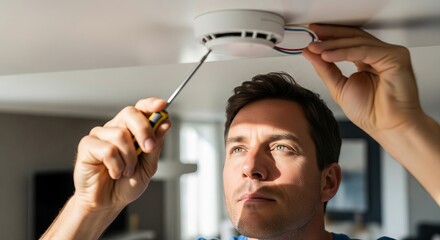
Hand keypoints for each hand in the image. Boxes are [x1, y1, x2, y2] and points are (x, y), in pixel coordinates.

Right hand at [73, 97, 170, 210]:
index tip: (162, 105)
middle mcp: (115, 127)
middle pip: (130, 113)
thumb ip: (156, 145)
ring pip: (121, 134)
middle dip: (144, 130)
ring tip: (126, 171)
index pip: (141, 108)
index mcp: (132, 129)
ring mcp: (100, 135)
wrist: (108, 202)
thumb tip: (164, 124)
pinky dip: (116, 166)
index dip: (151, 104)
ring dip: (129, 158)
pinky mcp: (87, 145)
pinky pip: (108, 150)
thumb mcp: (149, 166)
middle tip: (148, 149)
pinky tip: (113, 173)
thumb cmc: (126, 183)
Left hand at [302, 24, 421, 134]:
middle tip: (310, 37)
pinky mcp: (396, 57)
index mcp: (369, 60)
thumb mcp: (339, 87)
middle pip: (353, 37)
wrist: (387, 128)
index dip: (328, 38)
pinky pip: (365, 51)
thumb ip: (325, 69)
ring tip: (315, 49)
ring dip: (333, 45)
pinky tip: (327, 56)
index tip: (310, 38)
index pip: (348, 42)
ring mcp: (390, 54)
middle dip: (329, 36)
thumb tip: (310, 53)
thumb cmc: (371, 113)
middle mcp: (381, 55)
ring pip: (357, 42)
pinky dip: (344, 53)